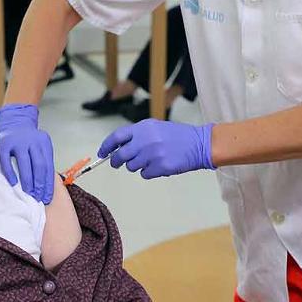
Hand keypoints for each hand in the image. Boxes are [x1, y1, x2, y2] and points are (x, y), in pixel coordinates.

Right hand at [0, 104, 54, 203]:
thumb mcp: (40, 146)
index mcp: (44, 142)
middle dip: (39, 183)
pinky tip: (13, 183)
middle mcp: (32, 140)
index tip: (47, 196)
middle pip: (39, 165)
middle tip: (38, 197)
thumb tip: (47, 186)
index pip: (48, 166)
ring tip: (28, 193)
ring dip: (27, 180)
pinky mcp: (4, 144)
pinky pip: (7, 161)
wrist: (14, 121)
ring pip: (25, 163)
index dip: (48, 183)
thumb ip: (44, 161)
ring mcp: (18, 141)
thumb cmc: (29, 140)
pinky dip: (10, 173)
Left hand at [98, 120, 213, 179]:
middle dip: (116, 161)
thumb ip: (138, 135)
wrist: (199, 144)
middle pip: (120, 155)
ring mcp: (152, 155)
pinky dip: (149, 172)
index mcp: (143, 128)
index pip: (117, 137)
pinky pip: (144, 174)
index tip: (102, 153)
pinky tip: (159, 165)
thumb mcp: (155, 127)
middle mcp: (145, 140)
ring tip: (150, 160)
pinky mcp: (160, 167)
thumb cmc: (177, 136)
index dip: (106, 146)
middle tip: (117, 163)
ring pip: (132, 166)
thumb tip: (118, 147)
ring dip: (137, 166)